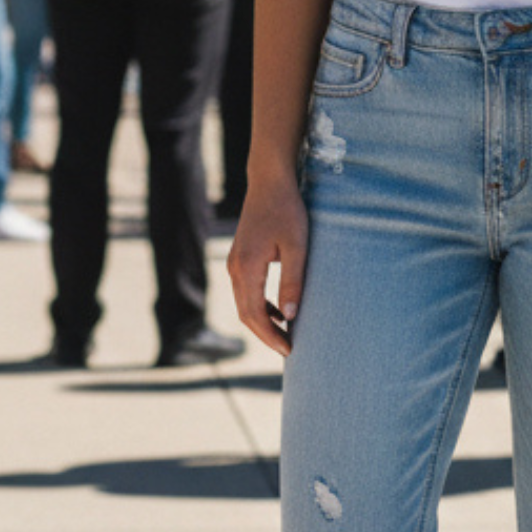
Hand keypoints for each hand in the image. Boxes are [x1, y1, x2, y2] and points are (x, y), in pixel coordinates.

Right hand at [227, 176, 307, 357]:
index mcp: (247, 268)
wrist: (269, 182)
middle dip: (266, 335)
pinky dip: (260, 306)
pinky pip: (246, 291)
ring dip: (262, 322)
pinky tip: (280, 312)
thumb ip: (292, 282)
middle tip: (288, 350)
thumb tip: (291, 317)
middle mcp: (235, 268)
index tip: (289, 350)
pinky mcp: (240, 258)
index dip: (271, 336)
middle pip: (246, 314)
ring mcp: (235, 263)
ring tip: (285, 335)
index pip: (255, 314)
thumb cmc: (287, 211)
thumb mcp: (296, 247)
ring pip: (244, 304)